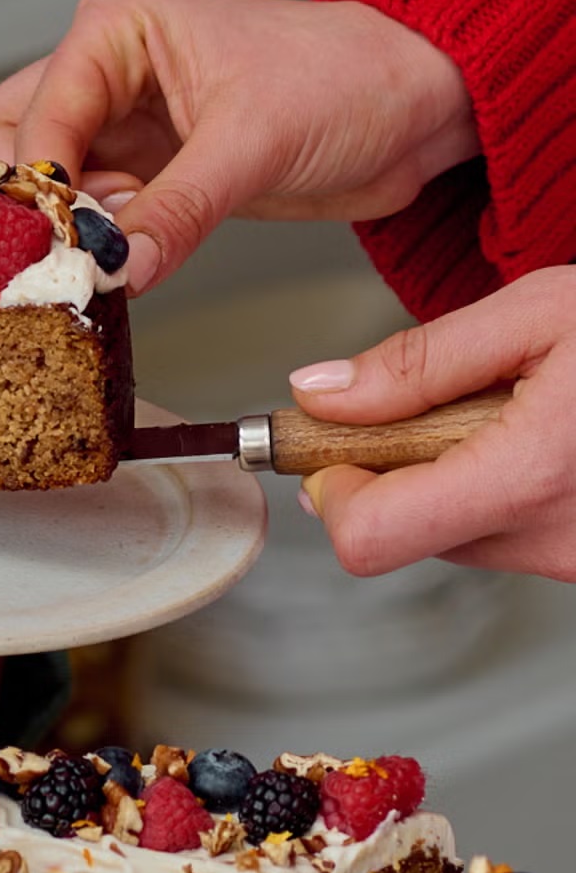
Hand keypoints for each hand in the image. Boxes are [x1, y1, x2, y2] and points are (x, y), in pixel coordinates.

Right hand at [0, 0, 477, 292]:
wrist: (407, 110)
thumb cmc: (346, 82)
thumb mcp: (255, 145)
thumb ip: (176, 210)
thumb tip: (116, 269)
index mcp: (114, 30)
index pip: (25, 123)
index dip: (38, 194)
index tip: (69, 252)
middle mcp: (100, 73)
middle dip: (31, 211)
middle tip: (85, 249)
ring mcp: (114, 127)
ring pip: (32, 190)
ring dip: (61, 235)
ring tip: (122, 249)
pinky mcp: (138, 176)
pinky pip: (82, 223)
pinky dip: (92, 252)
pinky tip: (132, 259)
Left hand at [293, 268, 575, 580]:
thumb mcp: (543, 310)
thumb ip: (421, 360)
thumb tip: (321, 394)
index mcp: (528, 475)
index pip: (368, 539)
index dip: (332, 491)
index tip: (336, 443)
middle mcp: (550, 541)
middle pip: (400, 537)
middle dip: (391, 471)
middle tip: (432, 402)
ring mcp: (571, 563)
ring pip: (448, 537)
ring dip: (447, 477)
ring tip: (509, 409)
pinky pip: (498, 536)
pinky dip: (493, 490)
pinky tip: (540, 439)